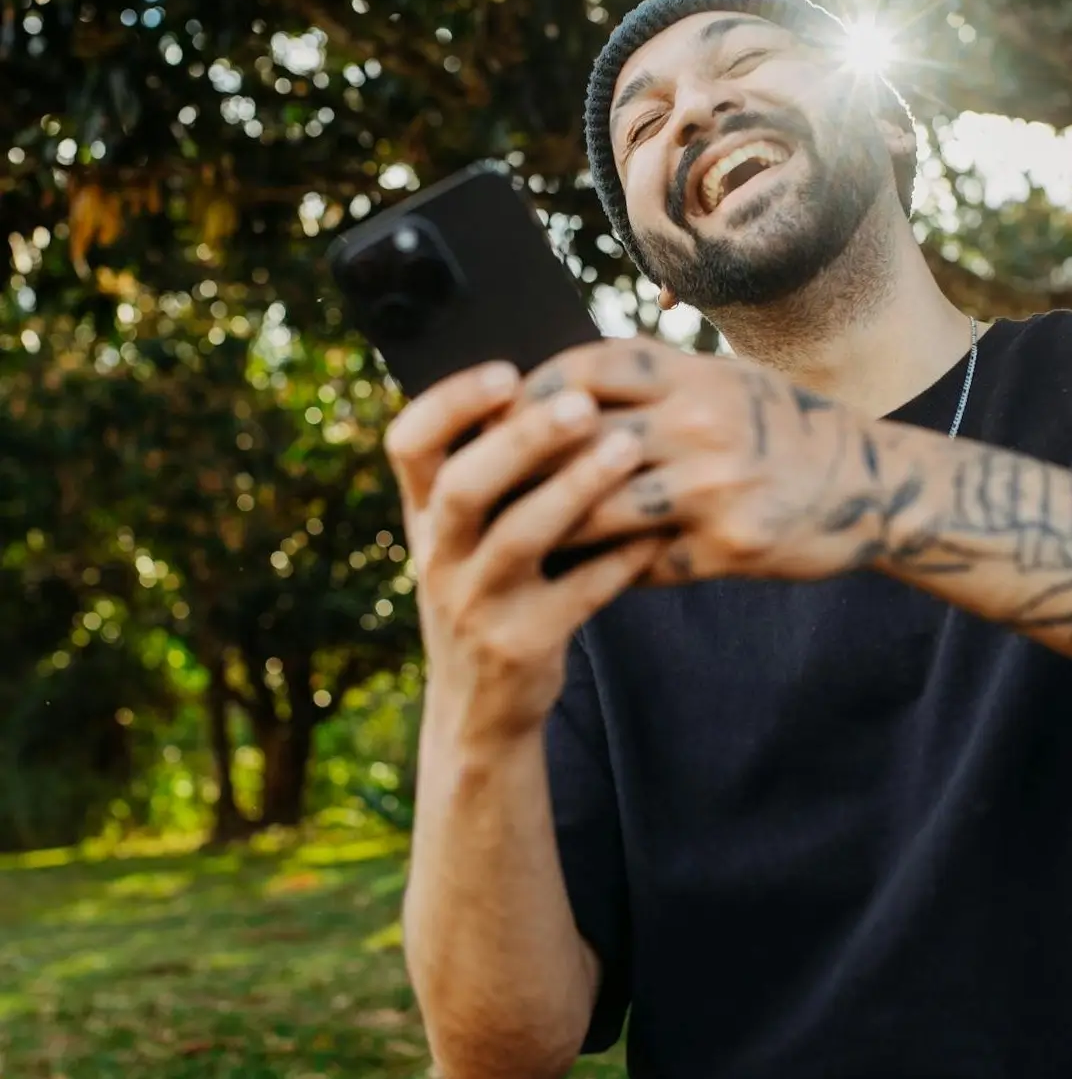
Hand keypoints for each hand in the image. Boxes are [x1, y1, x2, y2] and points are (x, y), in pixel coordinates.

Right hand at [385, 363, 664, 744]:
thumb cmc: (488, 587)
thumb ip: (490, 470)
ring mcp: (475, 605)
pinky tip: (655, 532)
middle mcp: (439, 556)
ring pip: (520, 538)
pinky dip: (617, 560)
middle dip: (521, 440)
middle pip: (465, 486)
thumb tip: (554, 377)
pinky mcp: (521, 646)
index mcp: (424, 514)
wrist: (479, 708)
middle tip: (580, 402)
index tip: (506, 371)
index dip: (450, 402)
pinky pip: (575, 595)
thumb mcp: (465, 534)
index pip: (409, 444)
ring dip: (576, 488)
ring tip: (628, 448)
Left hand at [516, 339, 893, 585]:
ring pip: (599, 510)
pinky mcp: (728, 545)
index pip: (584, 370)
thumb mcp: (720, 381)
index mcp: (691, 373)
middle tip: (473, 491)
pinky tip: (571, 582)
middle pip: (579, 440)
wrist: (869, 484)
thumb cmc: (779, 426)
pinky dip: (603, 572)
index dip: (527, 393)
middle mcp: (698, 421)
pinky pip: (643, 564)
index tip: (490, 417)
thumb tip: (557, 391)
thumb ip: (649, 382)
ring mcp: (713, 485)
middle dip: (519, 467)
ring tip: (507, 544)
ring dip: (549, 530)